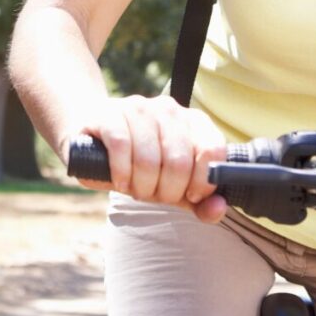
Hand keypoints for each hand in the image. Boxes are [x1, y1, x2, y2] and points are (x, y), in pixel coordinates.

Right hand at [65, 95, 227, 223]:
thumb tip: (218, 208)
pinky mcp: (109, 113)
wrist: (97, 138)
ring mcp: (139, 107)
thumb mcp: (174, 186)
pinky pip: (121, 146)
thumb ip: (201, 202)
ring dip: (141, 186)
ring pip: (149, 158)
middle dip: (165, 192)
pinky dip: (121, 173)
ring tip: (134, 187)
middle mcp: (169, 108)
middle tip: (153, 195)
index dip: (202, 183)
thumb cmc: (142, 164)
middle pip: (179, 162)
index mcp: (193, 121)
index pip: (212, 150)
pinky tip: (119, 180)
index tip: (188, 195)